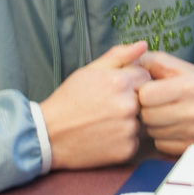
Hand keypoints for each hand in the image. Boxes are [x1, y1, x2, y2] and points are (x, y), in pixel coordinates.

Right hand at [41, 41, 150, 169]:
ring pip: (140, 120)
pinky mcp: (126, 149)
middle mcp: (127, 105)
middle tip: (106, 107)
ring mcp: (128, 129)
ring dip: (128, 120)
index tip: (114, 89)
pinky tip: (104, 136)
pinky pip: (134, 140)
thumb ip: (119, 56)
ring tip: (103, 122)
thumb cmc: (68, 101)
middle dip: (130, 100)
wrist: (49, 135)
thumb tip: (143, 45)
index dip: (131, 81)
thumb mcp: (89, 71)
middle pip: (145, 98)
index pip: (145, 76)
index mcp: (119, 82)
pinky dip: (123, 139)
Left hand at [136, 52, 193, 155]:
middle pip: (148, 116)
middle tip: (155, 103)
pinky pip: (161, 145)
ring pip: (153, 132)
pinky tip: (170, 126)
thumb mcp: (173, 64)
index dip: (143, 92)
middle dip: (146, 109)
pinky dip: (161, 137)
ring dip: (152, 124)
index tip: (149, 90)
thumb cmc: (191, 81)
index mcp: (190, 86)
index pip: (146, 96)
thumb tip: (122, 66)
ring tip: (163, 113)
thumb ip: (146, 61)